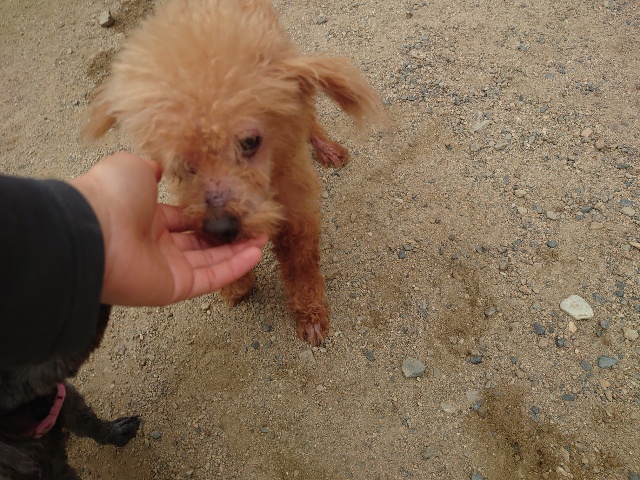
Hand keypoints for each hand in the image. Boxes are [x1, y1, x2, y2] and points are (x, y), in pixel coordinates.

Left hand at [70, 152, 266, 305]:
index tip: (233, 209)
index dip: (209, 215)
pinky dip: (234, 268)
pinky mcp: (174, 288)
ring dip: (238, 252)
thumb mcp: (134, 168)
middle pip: (201, 243)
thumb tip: (162, 165)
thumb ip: (154, 168)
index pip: (185, 220)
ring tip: (263, 240)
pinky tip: (255, 254)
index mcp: (147, 218)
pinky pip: (210, 279)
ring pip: (210, 262)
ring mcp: (166, 269)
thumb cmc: (111, 196)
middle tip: (255, 227)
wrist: (92, 231)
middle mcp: (158, 246)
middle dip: (229, 236)